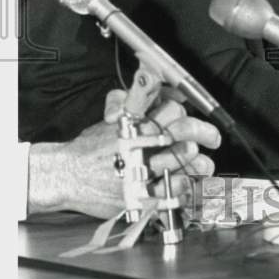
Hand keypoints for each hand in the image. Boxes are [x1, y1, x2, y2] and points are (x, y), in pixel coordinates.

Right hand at [27, 88, 220, 217]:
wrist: (66, 175)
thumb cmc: (89, 146)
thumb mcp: (111, 116)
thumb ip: (132, 99)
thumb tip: (151, 79)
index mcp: (137, 125)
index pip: (175, 114)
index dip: (191, 119)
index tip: (200, 125)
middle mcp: (142, 149)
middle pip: (184, 141)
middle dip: (203, 139)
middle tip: (212, 143)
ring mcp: (141, 175)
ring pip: (183, 169)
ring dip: (198, 167)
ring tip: (203, 166)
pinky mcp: (139, 198)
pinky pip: (172, 196)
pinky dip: (184, 193)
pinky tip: (188, 188)